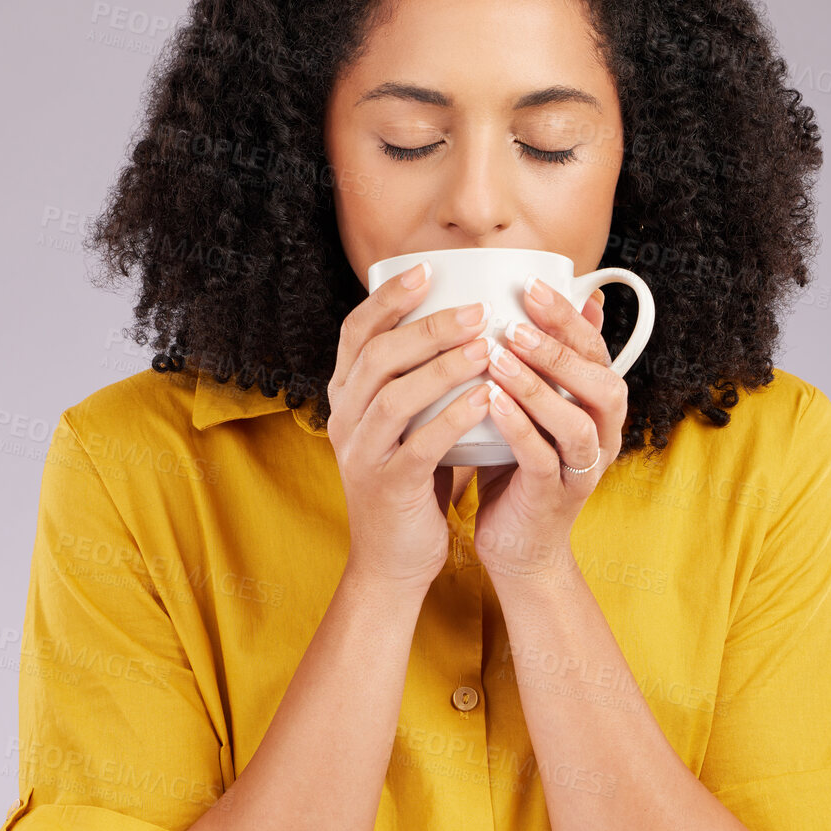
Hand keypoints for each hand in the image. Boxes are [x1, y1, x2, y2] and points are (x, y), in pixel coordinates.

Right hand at [327, 262, 495, 595]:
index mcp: (347, 397)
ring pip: (394, 396)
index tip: (427, 270)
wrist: (393, 560)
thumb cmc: (415, 481)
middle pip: (376, 356)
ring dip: (442, 367)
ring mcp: (361, 454)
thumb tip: (480, 322)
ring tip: (486, 346)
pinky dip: (453, 417)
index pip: (356, 332)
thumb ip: (433, 378)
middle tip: (476, 308)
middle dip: (427, 326)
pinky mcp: (387, 487)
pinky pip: (418, 445)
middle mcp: (345, 420)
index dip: (388, 297)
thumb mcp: (413, 422)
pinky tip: (486, 398)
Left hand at [471, 276, 619, 583]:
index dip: (569, 317)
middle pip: (602, 384)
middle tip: (518, 319)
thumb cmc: (520, 467)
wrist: (518, 547)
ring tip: (500, 356)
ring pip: (576, 423)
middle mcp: (602, 437)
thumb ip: (547, 362)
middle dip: (561, 348)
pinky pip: (542, 458)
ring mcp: (581, 471)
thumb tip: (565, 302)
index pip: (596, 352)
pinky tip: (490, 401)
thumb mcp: (535, 408)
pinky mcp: (553, 498)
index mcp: (600, 408)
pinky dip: (518, 427)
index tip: (531, 286)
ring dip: (539, 387)